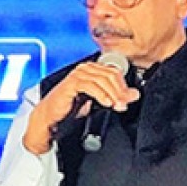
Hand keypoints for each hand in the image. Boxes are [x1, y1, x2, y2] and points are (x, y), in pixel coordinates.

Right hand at [23, 60, 139, 153]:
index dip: (124, 86)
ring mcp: (78, 74)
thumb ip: (115, 96)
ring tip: (118, 105)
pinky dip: (101, 95)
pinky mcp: (72, 82)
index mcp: (92, 69)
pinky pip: (90, 86)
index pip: (114, 72)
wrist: (52, 117)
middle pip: (110, 75)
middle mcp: (86, 68)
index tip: (130, 99)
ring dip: (113, 94)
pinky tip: (106, 103)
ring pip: (102, 80)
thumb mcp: (98, 101)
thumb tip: (134, 94)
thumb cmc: (71, 108)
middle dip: (120, 91)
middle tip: (125, 103)